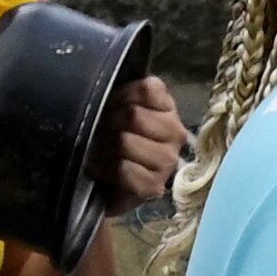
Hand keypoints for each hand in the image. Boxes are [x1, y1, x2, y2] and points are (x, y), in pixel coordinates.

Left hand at [94, 76, 186, 214]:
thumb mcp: (119, 106)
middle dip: (110, 122)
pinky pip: (124, 169)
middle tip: (103, 130)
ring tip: (101, 150)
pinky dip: (106, 169)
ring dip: (106, 147)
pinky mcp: (155, 186)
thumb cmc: (114, 138)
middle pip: (134, 115)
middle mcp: (175, 132)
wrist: (111, 184)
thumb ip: (121, 92)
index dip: (121, 95)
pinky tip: (104, 169)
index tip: (110, 105)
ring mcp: (168, 161)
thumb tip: (104, 89)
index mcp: (167, 107)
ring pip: (127, 142)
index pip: (147, 89)